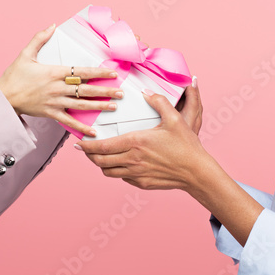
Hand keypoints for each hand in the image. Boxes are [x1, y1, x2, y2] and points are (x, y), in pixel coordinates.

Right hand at [0, 25, 122, 136]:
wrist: (3, 97)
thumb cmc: (14, 76)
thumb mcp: (25, 54)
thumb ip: (39, 38)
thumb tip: (52, 25)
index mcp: (54, 72)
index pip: (82, 72)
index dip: (99, 73)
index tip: (112, 74)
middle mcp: (57, 88)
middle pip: (86, 89)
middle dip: (105, 91)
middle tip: (121, 93)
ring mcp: (55, 102)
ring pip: (81, 105)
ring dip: (99, 106)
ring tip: (114, 107)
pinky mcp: (50, 113)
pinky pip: (69, 121)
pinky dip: (81, 127)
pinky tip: (93, 132)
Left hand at [77, 79, 206, 190]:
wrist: (196, 171)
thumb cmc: (186, 145)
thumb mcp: (174, 119)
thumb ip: (159, 102)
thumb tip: (146, 91)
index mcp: (136, 142)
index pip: (102, 146)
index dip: (87, 146)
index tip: (78, 144)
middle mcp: (132, 159)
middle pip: (100, 161)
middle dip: (89, 156)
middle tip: (85, 150)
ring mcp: (136, 173)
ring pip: (108, 172)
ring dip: (101, 165)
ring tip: (99, 157)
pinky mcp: (142, 183)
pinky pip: (122, 178)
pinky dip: (117, 171)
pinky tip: (120, 164)